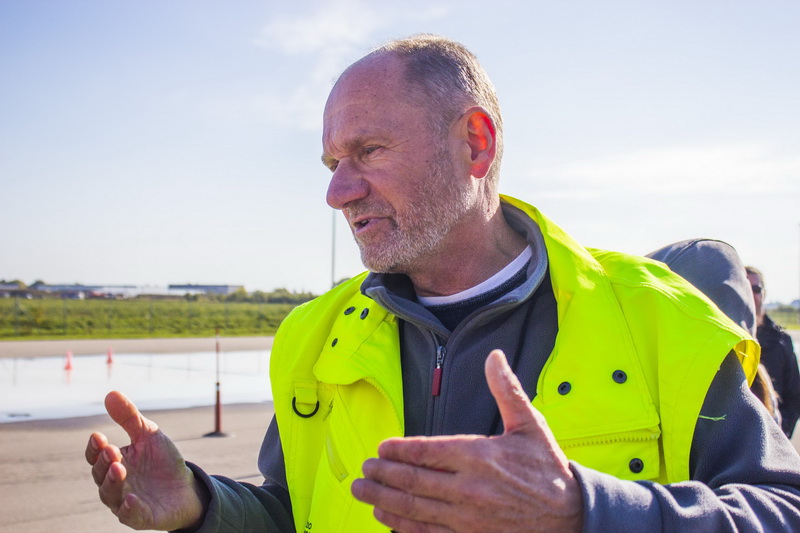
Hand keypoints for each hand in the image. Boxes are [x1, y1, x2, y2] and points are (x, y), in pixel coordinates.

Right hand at [85, 391, 208, 530]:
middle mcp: (114, 484)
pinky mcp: (140, 517)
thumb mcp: (149, 434)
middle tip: (113, 450)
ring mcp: (125, 501)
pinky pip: (129, 516)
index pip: (96, 456)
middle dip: (104, 463)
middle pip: (100, 475)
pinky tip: (131, 499)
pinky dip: (128, 508)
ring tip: (120, 468)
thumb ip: (129, 417)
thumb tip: (110, 393)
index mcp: (114, 462)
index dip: (94, 448)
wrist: (186, 487)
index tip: (99, 436)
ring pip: (110, 495)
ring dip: (112, 482)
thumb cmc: (162, 460)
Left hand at [351, 349, 583, 532]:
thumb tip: (494, 356)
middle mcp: (469, 487)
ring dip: (384, 500)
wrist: (570, 515)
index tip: (381, 448)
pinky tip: (386, 519)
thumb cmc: (547, 467)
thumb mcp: (530, 424)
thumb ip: (506, 390)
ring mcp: (467, 517)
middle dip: (383, 475)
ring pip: (414, 508)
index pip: (426, 452)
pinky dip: (402, 526)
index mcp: (479, 455)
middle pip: (413, 480)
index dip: (397, 451)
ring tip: (363, 492)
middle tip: (363, 470)